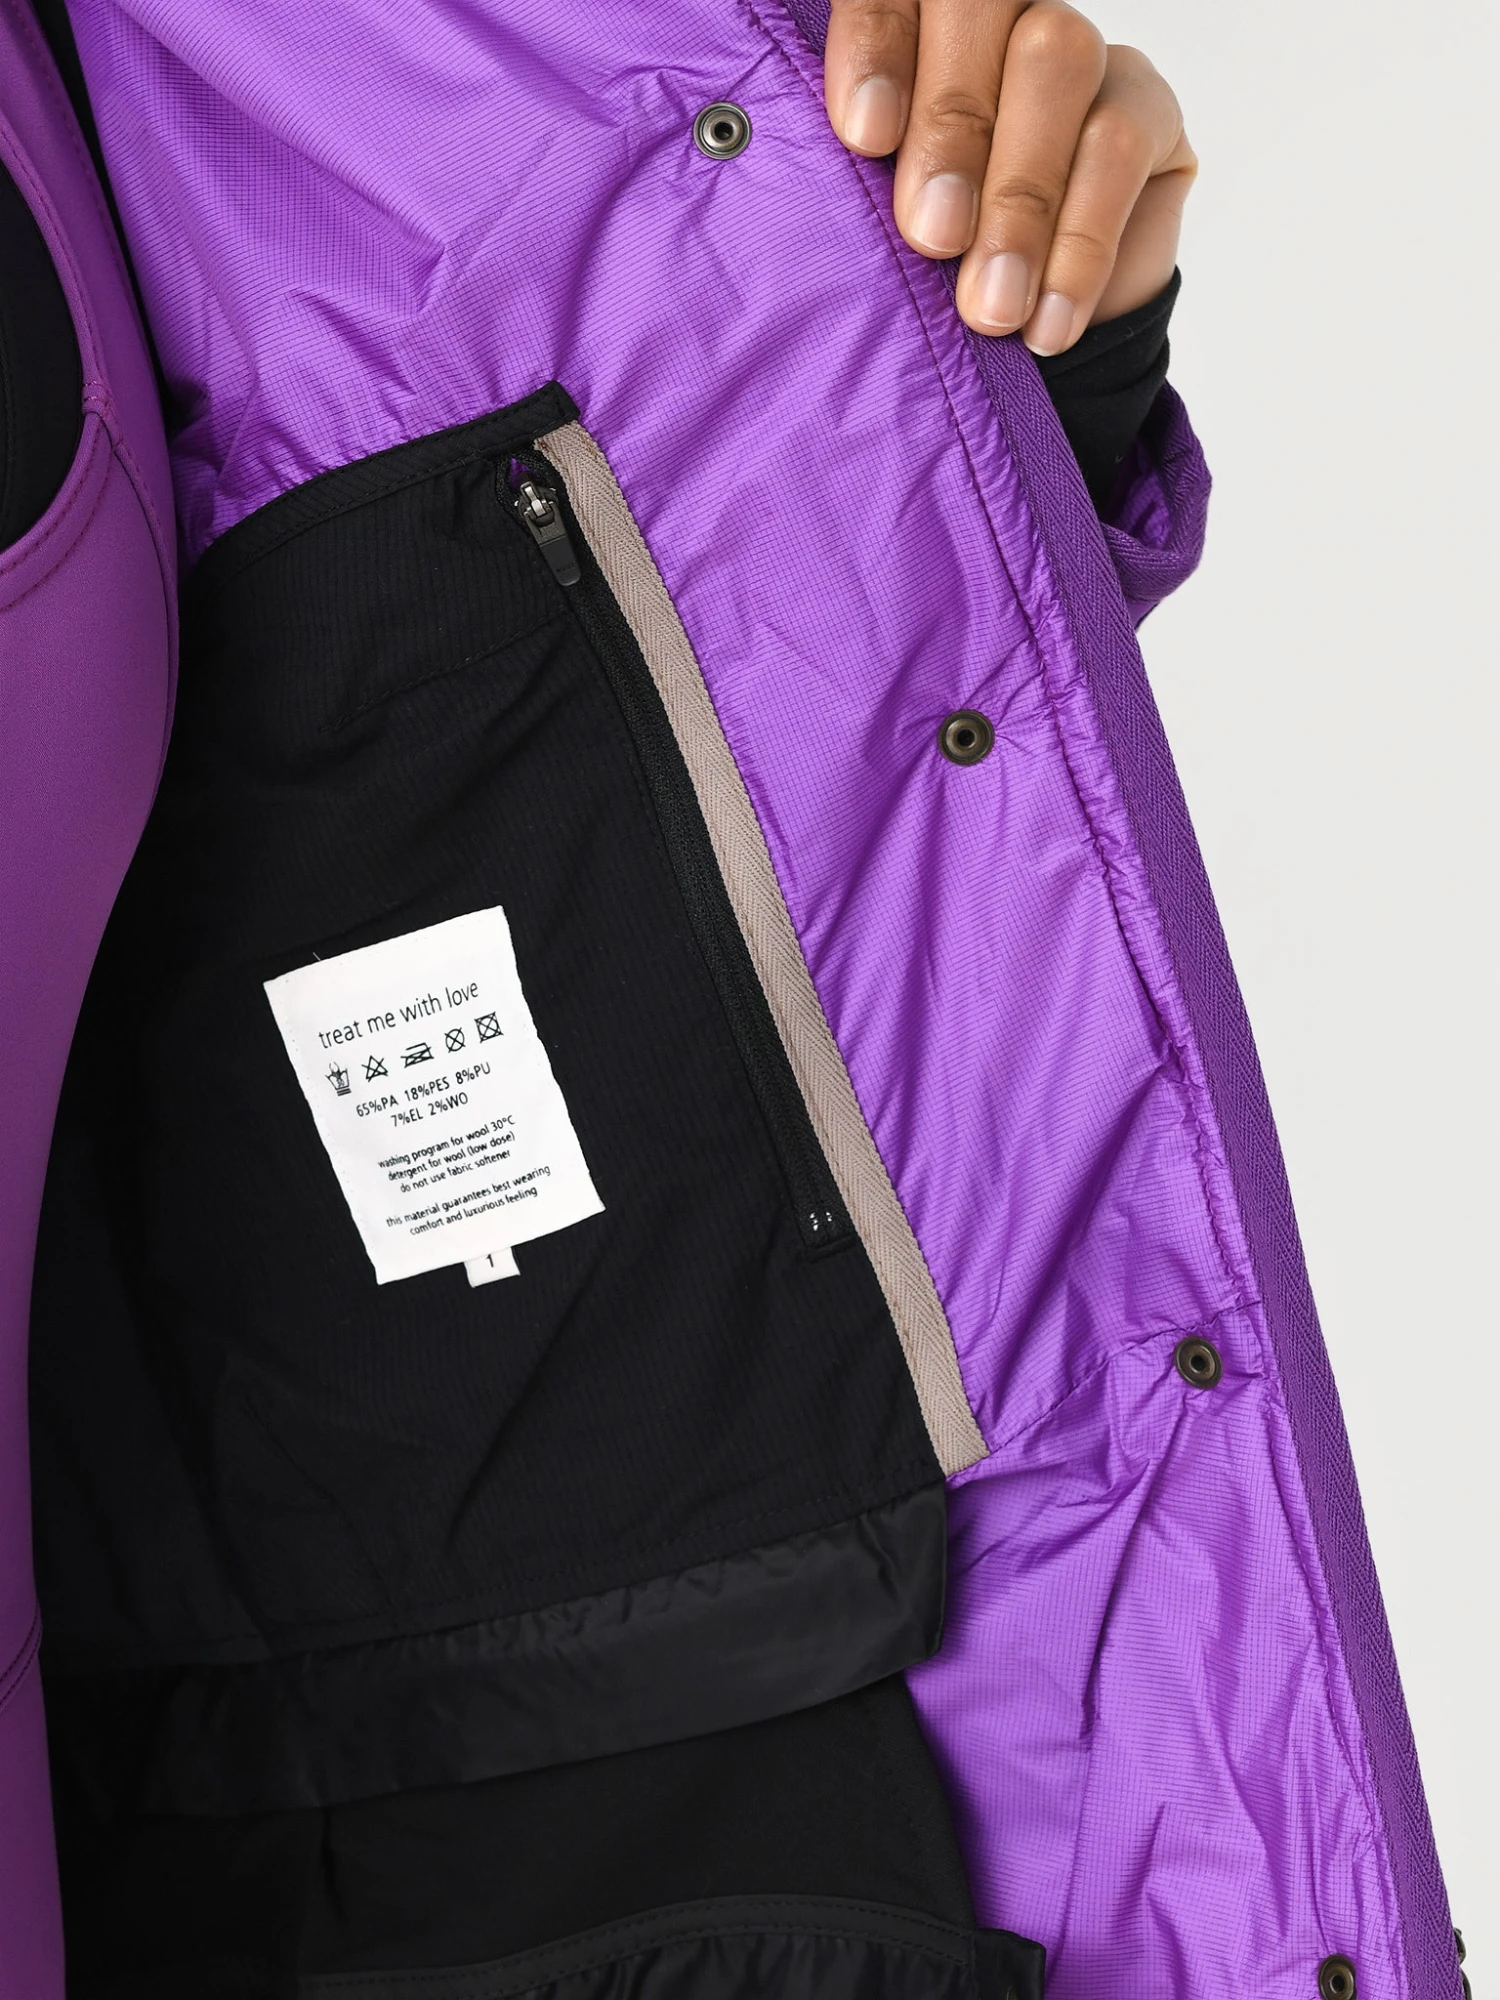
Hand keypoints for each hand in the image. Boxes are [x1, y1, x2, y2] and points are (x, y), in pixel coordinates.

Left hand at [823, 0, 1196, 352]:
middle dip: (950, 128)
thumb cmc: (922, 282)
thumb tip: (802, 157)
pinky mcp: (1147, 109)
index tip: (863, 135)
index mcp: (915, 33)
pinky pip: (1118, 146)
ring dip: (1018, 199)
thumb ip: (850, 181)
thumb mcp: (869, 235)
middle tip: (930, 236)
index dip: (877, 44)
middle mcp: (1000, 21)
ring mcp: (1081, 55)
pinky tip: (1046, 322)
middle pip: (982, 7)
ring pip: (1056, 63)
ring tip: (990, 307)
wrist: (1020, 350)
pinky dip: (1077, 246)